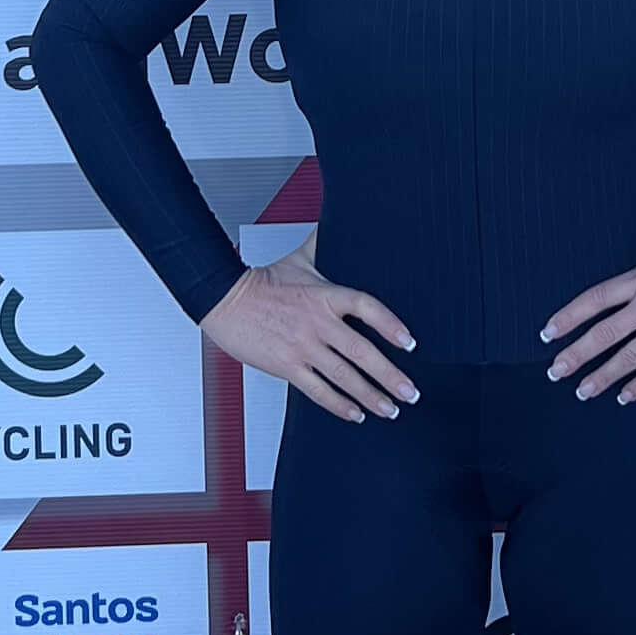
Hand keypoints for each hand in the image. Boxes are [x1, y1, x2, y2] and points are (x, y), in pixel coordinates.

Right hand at [201, 242, 418, 424]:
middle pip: (362, 352)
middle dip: (390, 376)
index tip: (410, 343)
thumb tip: (342, 221)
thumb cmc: (262, 281)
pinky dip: (339, 405)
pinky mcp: (286, 366)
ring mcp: (302, 347)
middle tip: (410, 392)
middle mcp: (318, 323)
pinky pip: (318, 390)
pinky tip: (355, 413)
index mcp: (325, 295)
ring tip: (390, 409)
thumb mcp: (300, 258)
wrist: (224, 299)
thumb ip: (325, 244)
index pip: (368, 308)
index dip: (391, 325)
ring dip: (371, 396)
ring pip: (344, 377)